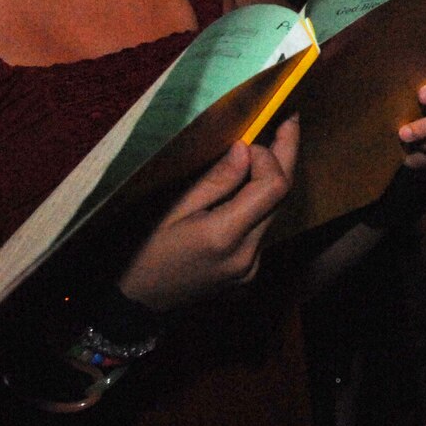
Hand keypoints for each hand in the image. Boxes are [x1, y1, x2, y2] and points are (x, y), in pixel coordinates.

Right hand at [119, 116, 299, 312]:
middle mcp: (247, 255)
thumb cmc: (144, 252)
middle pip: (281, 197)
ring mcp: (250, 268)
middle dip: (284, 156)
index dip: (272, 155)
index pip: (274, 186)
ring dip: (272, 179)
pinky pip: (263, 229)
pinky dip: (259, 203)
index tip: (252, 137)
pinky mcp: (248, 273)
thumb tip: (246, 148)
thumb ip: (215, 180)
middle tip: (289, 120)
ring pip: (275, 212)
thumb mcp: (172, 209)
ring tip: (268, 146)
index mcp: (225, 236)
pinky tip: (248, 185)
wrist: (136, 304)